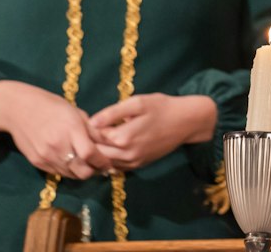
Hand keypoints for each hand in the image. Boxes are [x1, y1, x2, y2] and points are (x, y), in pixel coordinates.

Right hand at [0, 79, 110, 179]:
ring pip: (71, 175)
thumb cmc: (51, 106)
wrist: (18, 110)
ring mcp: (46, 157)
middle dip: (94, 171)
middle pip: (82, 171)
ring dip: (81, 173)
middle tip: (99, 166)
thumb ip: (93, 130)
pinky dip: (68, 171)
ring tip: (87, 165)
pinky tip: (72, 163)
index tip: (109, 162)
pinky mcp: (37, 163)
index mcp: (71, 130)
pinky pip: (58, 173)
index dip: (103, 162)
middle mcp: (58, 147)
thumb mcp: (76, 113)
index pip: (91, 154)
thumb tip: (111, 142)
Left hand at [88, 92, 216, 170]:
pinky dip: (109, 159)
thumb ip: (112, 113)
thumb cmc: (162, 107)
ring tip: (96, 139)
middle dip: (90, 142)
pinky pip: (117, 167)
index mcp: (123, 137)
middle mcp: (126, 154)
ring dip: (98, 152)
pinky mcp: (139, 165)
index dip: (87, 128)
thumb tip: (90, 122)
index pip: (94, 137)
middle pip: (97, 153)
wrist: (186, 121)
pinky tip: (109, 147)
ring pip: (105, 163)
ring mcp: (133, 162)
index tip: (84, 119)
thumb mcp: (137, 103)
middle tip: (86, 130)